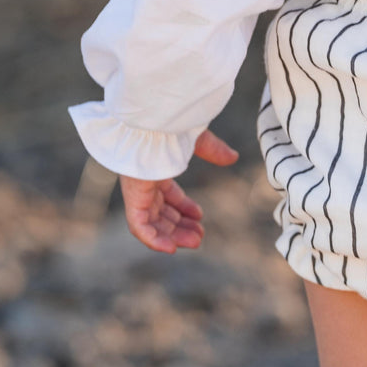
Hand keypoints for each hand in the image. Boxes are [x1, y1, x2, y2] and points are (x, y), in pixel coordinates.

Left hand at [120, 129, 240, 253]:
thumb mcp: (197, 140)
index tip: (200, 216)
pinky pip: (138, 226)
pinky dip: (152, 240)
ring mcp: (137, 190)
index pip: (167, 195)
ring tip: (194, 242)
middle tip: (198, 238)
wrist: (153, 119)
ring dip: (171, 235)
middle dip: (179, 226)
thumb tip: (233, 157)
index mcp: (156, 168)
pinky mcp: (133, 197)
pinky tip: (170, 248)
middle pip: (160, 212)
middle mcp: (144, 182)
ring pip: (151, 222)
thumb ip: (213, 150)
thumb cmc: (172, 124)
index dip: (183, 208)